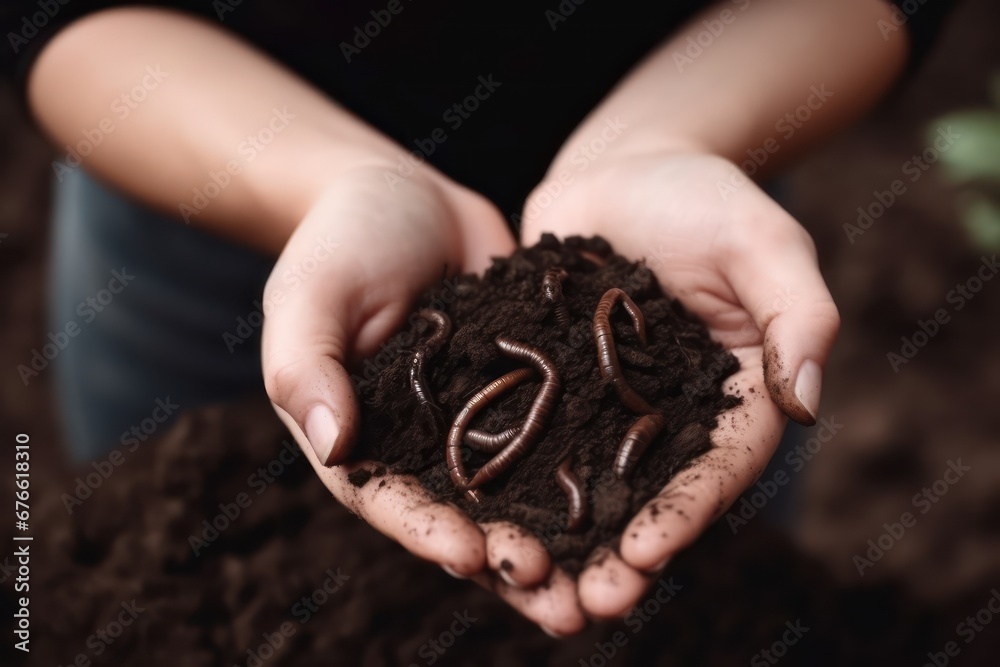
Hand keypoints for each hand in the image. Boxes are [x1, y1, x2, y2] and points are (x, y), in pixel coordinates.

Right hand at [262, 166, 586, 634]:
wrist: (402, 194)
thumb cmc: (339, 241)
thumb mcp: (309, 296)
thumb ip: (305, 367)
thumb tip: (331, 442)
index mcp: (365, 440)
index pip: (393, 501)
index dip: (430, 534)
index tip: (473, 557)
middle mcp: (426, 446)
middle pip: (469, 519)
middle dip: (513, 565)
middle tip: (564, 606)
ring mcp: (482, 421)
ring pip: (526, 494)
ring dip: (566, 542)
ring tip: (615, 584)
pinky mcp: (531, 390)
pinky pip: (564, 436)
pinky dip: (597, 472)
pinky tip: (640, 501)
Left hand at [520, 151, 839, 618]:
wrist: (623, 168)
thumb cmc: (703, 196)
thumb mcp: (762, 243)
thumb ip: (797, 315)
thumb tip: (811, 402)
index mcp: (733, 393)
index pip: (718, 466)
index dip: (687, 512)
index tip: (649, 551)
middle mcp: (669, 412)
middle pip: (650, 492)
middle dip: (623, 550)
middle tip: (591, 604)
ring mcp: (606, 403)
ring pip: (586, 479)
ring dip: (565, 535)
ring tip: (531, 580)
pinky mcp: (554, 384)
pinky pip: (533, 433)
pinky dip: (514, 476)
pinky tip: (482, 513)